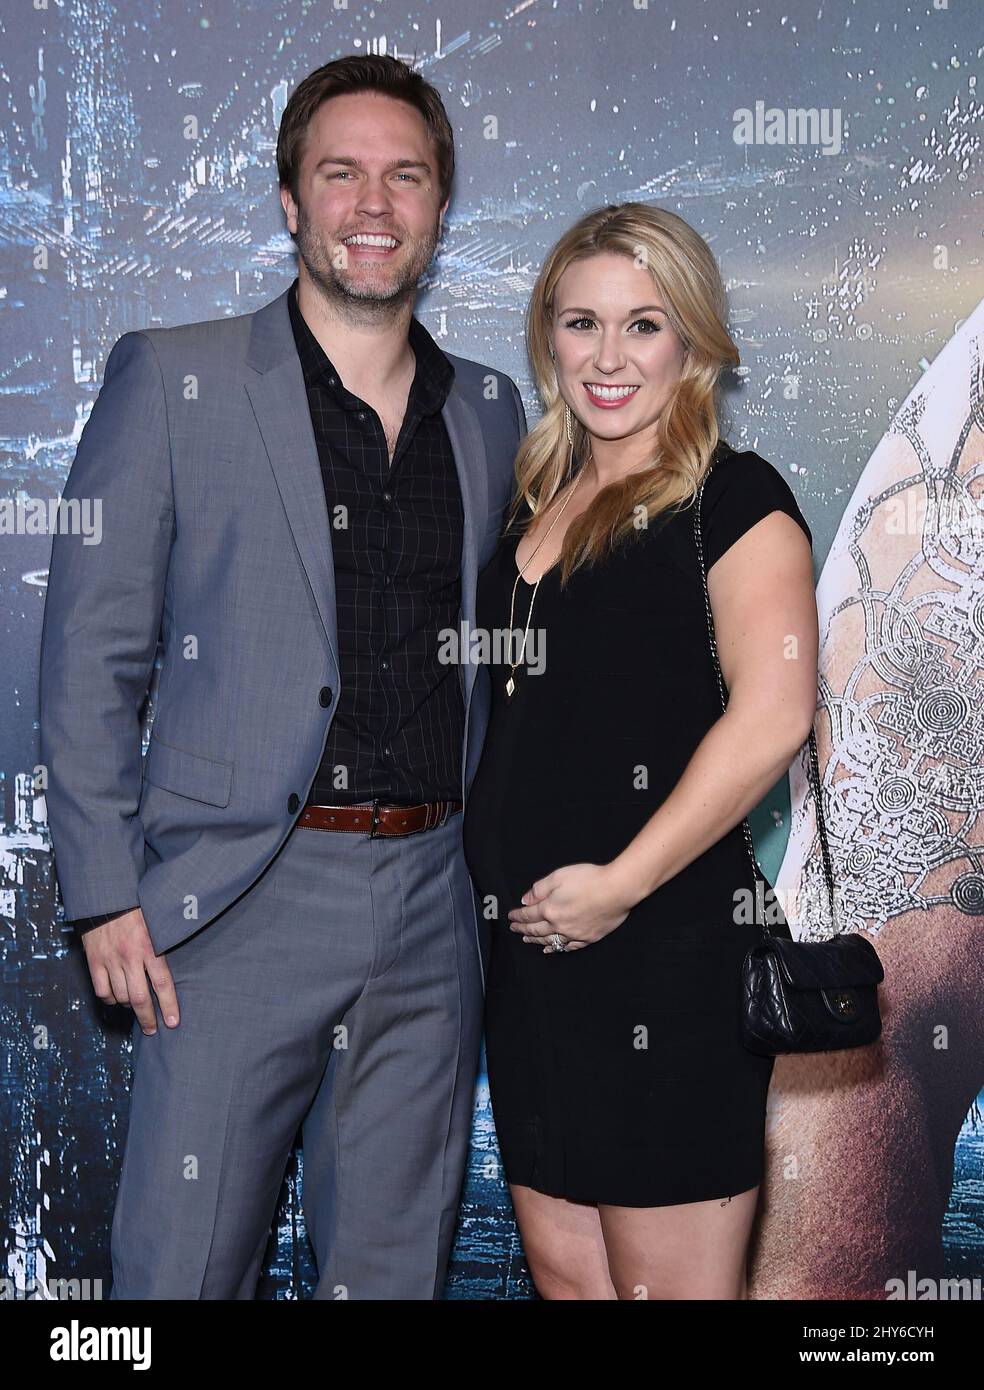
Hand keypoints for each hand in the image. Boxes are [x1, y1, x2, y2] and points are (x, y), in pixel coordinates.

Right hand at [82, 908, 179, 1033]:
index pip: (162, 983)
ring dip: (129, 1006)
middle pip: (139, 997)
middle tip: (153, 1029)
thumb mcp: (157, 924)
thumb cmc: (139, 910)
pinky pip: (102, 990)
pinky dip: (110, 999)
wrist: (108, 897)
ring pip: (120, 997)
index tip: (174, 1022)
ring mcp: (110, 960)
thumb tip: (174, 970)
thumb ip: (164, 946)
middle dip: (147, 1018)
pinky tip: (116, 997)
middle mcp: (130, 956)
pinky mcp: (94, 961)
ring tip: (136, 1007)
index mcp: (150, 947)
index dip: (169, 1005)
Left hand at [507, 862, 636, 951]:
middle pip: (536, 930)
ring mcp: (575, 934)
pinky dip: (557, 948)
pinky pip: (569, 947)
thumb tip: (526, 900)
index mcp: (550, 909)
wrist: (617, 889)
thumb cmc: (589, 879)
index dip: (518, 916)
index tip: (511, 917)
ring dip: (537, 941)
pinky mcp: (589, 937)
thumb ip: (540, 889)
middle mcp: (559, 925)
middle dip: (523, 929)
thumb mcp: (558, 877)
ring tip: (528, 940)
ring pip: (550, 941)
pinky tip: (552, 948)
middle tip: (514, 929)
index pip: (528, 915)